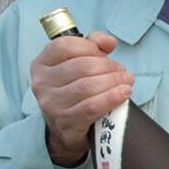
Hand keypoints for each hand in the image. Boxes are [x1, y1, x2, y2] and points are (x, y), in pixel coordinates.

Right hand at [29, 31, 132, 164]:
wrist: (66, 127)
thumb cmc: (75, 89)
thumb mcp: (79, 63)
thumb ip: (93, 45)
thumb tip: (108, 41)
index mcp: (42, 63)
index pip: (65, 46)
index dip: (90, 47)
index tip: (105, 53)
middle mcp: (42, 82)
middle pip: (82, 66)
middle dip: (109, 67)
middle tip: (123, 72)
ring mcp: (51, 103)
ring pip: (88, 86)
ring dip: (114, 82)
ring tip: (127, 82)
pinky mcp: (65, 121)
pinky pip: (92, 106)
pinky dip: (112, 98)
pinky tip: (124, 93)